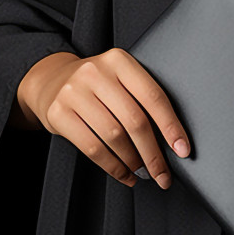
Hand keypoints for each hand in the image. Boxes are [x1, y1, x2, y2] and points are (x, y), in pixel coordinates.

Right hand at [16, 48, 192, 189]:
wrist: (51, 81)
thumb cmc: (97, 85)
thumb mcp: (118, 77)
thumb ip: (140, 97)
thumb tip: (172, 139)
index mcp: (119, 60)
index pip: (152, 96)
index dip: (170, 126)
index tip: (183, 149)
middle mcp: (96, 72)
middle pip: (134, 120)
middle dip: (153, 153)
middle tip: (163, 174)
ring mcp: (74, 92)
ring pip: (114, 136)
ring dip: (133, 162)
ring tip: (143, 173)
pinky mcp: (58, 113)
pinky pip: (92, 148)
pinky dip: (113, 167)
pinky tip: (124, 174)